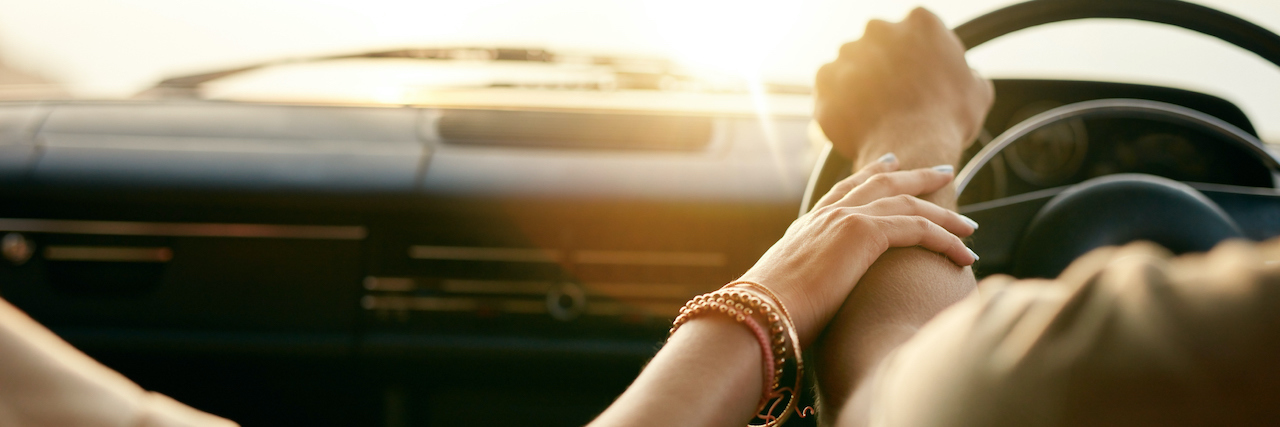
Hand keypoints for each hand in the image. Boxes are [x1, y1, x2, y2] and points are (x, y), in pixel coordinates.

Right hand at [737, 155, 976, 345]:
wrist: (760, 313)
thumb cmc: (771, 317)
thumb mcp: (789, 293)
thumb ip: (805, 287)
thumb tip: (807, 308)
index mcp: (807, 226)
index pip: (845, 190)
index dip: (871, 176)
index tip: (891, 165)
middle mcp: (827, 215)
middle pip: (881, 183)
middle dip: (915, 176)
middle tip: (941, 173)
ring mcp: (845, 219)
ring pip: (907, 203)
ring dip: (943, 212)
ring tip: (968, 222)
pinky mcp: (864, 233)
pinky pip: (918, 228)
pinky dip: (946, 239)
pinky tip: (965, 253)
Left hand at [815, 8, 993, 163]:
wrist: (911, 149)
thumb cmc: (947, 121)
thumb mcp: (978, 92)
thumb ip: (967, 73)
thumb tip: (966, 76)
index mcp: (920, 23)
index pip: (916, 32)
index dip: (918, 58)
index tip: (918, 79)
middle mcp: (880, 29)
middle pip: (880, 43)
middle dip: (884, 64)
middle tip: (895, 96)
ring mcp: (849, 52)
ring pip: (852, 63)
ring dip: (859, 81)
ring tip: (875, 112)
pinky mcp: (825, 79)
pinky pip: (830, 87)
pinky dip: (839, 100)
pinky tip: (857, 119)